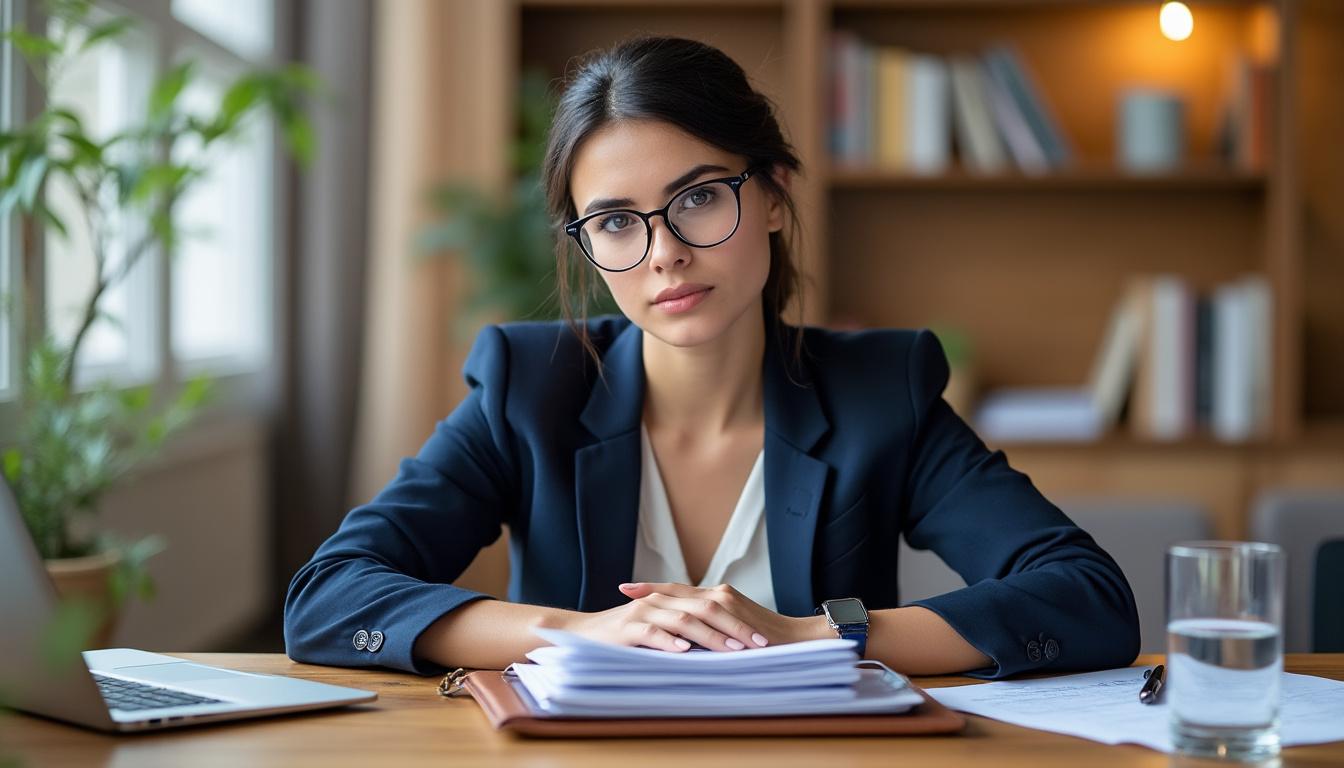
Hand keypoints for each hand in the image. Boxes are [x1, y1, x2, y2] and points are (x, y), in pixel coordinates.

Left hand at [560, 582, 822, 652]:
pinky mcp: (735, 612)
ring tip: (635, 606)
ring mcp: (726, 601)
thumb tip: (684, 644)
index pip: (679, 592)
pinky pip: (702, 615)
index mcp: (718, 597)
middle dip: (648, 590)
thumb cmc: (768, 642)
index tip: (627, 587)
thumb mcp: (733, 633)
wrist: (801, 640)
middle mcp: (720, 595)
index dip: (653, 588)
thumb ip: (711, 633)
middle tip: (622, 589)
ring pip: (686, 600)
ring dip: (660, 603)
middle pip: (677, 591)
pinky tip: (664, 623)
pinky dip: (681, 619)